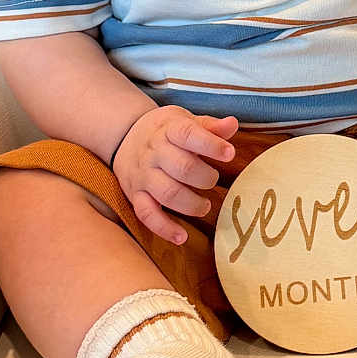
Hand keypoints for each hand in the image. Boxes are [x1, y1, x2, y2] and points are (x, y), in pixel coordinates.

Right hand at [112, 106, 239, 245]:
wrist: (124, 134)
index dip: (211, 145)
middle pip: (182, 168)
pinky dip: (164, 228)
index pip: (188, 135)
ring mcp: (143, 176)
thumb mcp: (185, 120)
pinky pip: (146, 215)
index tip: (229, 153)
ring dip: (191, 204)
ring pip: (167, 194)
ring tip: (205, 206)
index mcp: (168, 130)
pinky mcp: (135, 195)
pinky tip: (181, 237)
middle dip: (205, 178)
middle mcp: (154, 153)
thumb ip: (210, 126)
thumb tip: (233, 124)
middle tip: (213, 180)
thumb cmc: (165, 130)